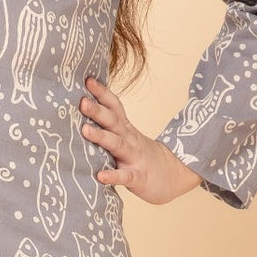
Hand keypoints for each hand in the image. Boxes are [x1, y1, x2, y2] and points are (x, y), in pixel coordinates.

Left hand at [79, 74, 202, 204]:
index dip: (102, 93)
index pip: (114, 106)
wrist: (174, 176)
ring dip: (101, 137)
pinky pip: (125, 176)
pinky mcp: (138, 177)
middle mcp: (129, 139)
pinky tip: (100, 176)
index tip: (87, 80)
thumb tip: (84, 111)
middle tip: (82, 102)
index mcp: (126, 129)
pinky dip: (113, 176)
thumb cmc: (141, 156)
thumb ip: (110, 126)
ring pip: (117, 145)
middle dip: (97, 111)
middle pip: (113, 122)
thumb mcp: (128, 136)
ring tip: (85, 131)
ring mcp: (134, 158)